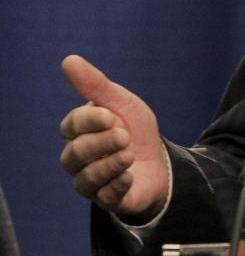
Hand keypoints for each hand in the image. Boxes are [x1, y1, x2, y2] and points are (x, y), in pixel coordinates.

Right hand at [59, 55, 169, 222]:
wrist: (160, 158)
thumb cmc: (135, 127)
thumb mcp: (121, 102)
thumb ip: (95, 84)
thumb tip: (68, 60)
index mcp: (79, 132)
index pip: (71, 126)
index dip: (89, 120)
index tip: (111, 115)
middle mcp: (78, 159)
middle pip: (74, 154)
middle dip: (101, 143)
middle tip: (124, 136)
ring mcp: (90, 182)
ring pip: (86, 178)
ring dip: (111, 164)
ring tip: (129, 155)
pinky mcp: (107, 200)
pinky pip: (104, 198)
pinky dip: (118, 185)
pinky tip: (130, 176)